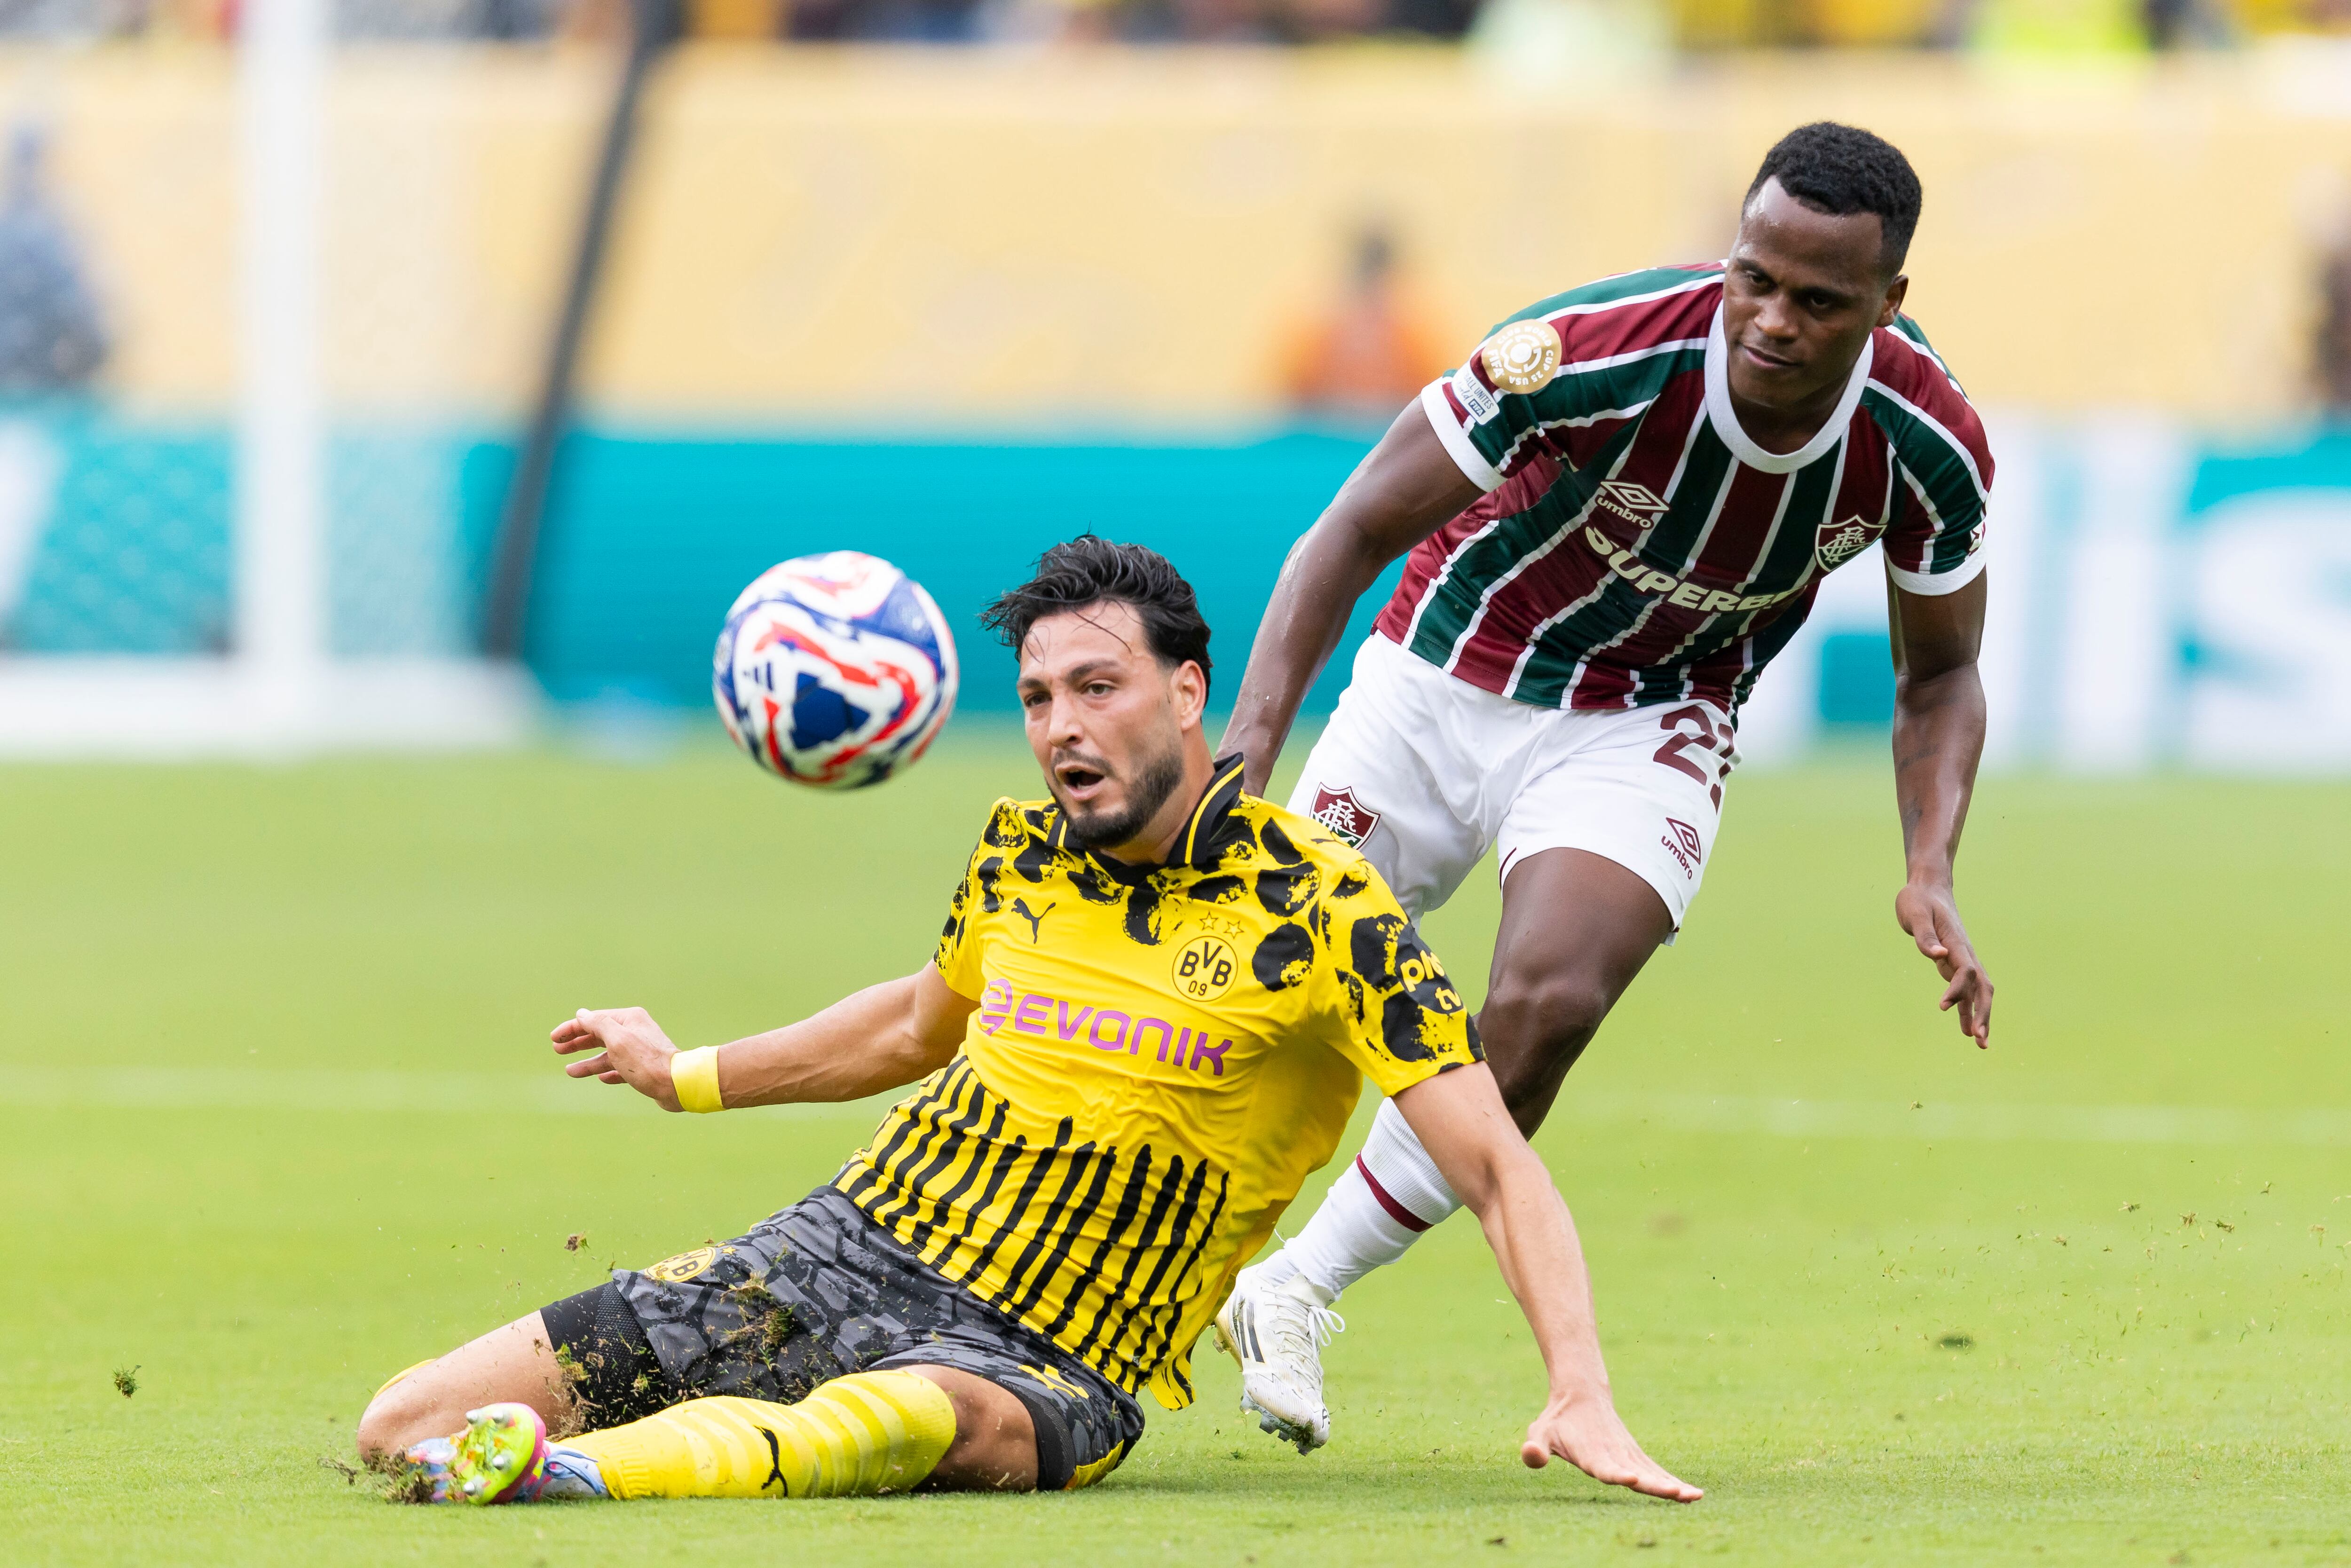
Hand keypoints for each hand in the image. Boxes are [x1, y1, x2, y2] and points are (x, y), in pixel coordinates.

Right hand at [551, 1006, 683, 1109]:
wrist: (677, 1083)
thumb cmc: (647, 1060)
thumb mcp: (617, 1039)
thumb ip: (598, 1024)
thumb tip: (582, 1014)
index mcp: (629, 1019)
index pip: (594, 1020)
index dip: (572, 1028)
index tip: (554, 1038)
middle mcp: (635, 1032)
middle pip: (600, 1035)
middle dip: (578, 1042)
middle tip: (557, 1050)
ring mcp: (640, 1051)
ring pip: (608, 1055)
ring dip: (589, 1062)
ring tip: (570, 1071)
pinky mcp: (644, 1069)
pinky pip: (621, 1068)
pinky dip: (609, 1072)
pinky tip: (601, 1078)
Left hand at [1521, 1391, 1701, 1502]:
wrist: (1581, 1395)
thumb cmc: (1556, 1421)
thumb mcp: (1539, 1431)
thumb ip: (1534, 1447)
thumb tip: (1529, 1456)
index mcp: (1590, 1452)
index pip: (1603, 1467)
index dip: (1616, 1473)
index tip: (1631, 1477)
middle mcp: (1613, 1454)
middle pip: (1637, 1472)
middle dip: (1655, 1485)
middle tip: (1676, 1494)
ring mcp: (1628, 1454)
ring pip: (1652, 1472)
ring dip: (1672, 1485)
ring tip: (1694, 1496)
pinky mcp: (1636, 1455)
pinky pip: (1657, 1471)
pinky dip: (1673, 1482)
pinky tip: (1692, 1495)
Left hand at [1894, 880, 1991, 1047]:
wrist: (1928, 889)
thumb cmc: (1917, 900)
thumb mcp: (1914, 913)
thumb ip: (1924, 935)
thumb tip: (1937, 954)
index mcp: (1956, 942)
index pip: (1965, 971)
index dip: (1957, 990)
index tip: (1942, 1007)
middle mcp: (1965, 954)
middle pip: (1982, 987)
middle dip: (1983, 1013)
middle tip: (1979, 1040)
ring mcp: (1963, 960)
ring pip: (1979, 992)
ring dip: (1980, 1016)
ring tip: (1980, 1043)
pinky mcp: (1955, 964)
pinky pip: (1967, 991)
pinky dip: (1968, 1009)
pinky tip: (1965, 1030)